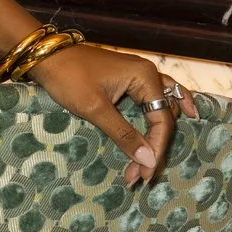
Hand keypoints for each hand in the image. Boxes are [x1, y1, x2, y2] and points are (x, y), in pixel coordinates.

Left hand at [29, 41, 195, 188]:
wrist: (46, 56)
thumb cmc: (68, 78)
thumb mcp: (94, 109)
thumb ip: (123, 134)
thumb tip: (148, 160)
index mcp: (145, 76)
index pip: (161, 119)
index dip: (155, 149)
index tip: (144, 174)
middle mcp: (148, 73)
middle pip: (164, 115)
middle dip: (154, 147)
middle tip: (142, 175)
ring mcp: (140, 75)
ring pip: (162, 108)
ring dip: (158, 135)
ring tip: (153, 161)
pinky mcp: (129, 80)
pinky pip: (156, 97)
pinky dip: (166, 110)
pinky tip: (184, 116)